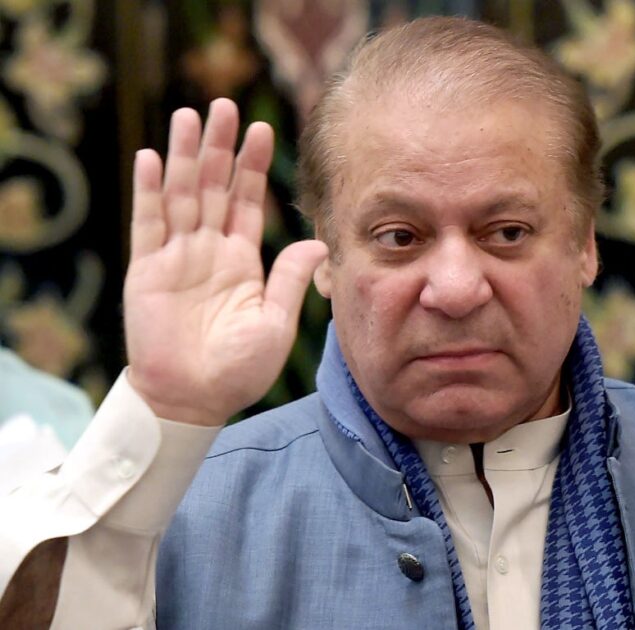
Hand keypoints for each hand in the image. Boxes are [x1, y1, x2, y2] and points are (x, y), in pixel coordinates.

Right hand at [123, 98, 327, 425]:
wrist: (193, 400)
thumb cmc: (238, 370)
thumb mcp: (276, 323)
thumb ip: (291, 279)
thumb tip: (317, 240)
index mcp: (241, 261)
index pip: (248, 202)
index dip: (253, 167)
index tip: (264, 130)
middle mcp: (209, 251)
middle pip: (215, 188)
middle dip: (220, 148)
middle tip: (226, 106)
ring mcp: (176, 257)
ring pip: (182, 195)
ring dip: (185, 156)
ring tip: (190, 116)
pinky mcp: (147, 270)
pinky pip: (148, 224)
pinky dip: (150, 192)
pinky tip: (153, 159)